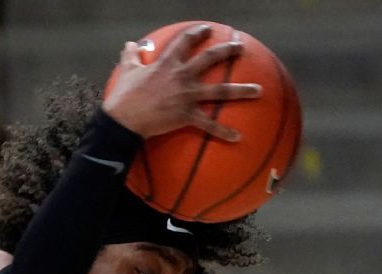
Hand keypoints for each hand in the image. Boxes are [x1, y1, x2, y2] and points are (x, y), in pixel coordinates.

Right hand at [104, 24, 262, 140]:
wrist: (123, 120)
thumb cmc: (123, 96)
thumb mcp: (127, 72)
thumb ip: (131, 56)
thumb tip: (131, 44)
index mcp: (167, 64)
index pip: (185, 41)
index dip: (197, 33)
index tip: (207, 29)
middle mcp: (182, 76)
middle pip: (210, 59)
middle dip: (228, 51)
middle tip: (240, 47)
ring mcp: (186, 96)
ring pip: (220, 91)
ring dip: (242, 91)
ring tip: (258, 90)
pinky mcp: (186, 116)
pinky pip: (209, 125)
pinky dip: (224, 132)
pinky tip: (238, 137)